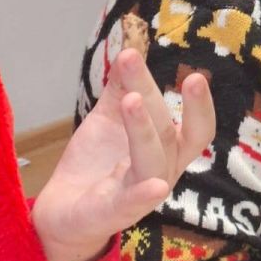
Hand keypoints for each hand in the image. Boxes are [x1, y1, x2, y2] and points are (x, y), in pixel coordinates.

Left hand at [32, 50, 214, 260]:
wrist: (62, 211)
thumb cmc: (95, 164)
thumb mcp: (107, 120)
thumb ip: (120, 88)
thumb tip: (130, 48)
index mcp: (165, 149)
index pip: (192, 126)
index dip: (198, 103)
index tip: (195, 74)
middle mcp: (161, 171)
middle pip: (170, 134)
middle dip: (171, 104)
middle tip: (183, 76)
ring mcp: (140, 195)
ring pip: (152, 162)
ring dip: (144, 130)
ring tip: (130, 100)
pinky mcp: (114, 213)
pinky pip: (133, 204)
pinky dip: (144, 194)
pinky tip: (155, 186)